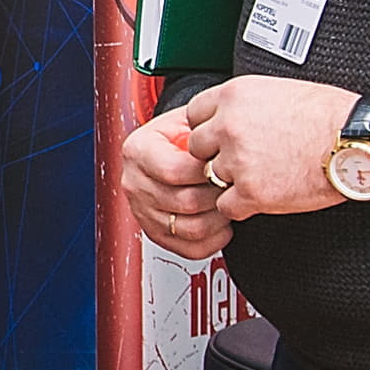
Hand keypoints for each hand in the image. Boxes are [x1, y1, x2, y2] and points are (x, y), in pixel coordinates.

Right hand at [117, 109, 232, 261]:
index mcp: (137, 150)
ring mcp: (142, 211)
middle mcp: (134, 183)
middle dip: (218, 195)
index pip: (174, 170)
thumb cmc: (185, 134)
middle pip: (184, 202)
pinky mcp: (155, 234)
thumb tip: (228, 147)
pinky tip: (222, 224)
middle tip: (235, 185)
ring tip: (229, 202)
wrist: (173, 147)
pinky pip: (190, 248)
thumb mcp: (190, 120)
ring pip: (190, 229)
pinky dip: (214, 240)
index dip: (206, 171)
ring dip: (218, 219)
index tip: (227, 165)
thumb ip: (203, 131)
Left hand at [183, 77, 364, 221]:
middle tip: (242, 157)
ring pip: (212, 176)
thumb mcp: (278, 90)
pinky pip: (227, 206)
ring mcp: (238, 160)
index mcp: (235, 95)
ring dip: (232, 179)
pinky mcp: (252, 192)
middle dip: (216, 154)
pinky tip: (262, 195)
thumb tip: (229, 112)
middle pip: (197, 146)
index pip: (194, 113)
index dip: (209, 127)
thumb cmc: (331, 115)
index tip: (220, 136)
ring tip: (262, 174)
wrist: (356, 143)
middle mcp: (230, 126)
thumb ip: (246, 103)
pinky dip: (242, 205)